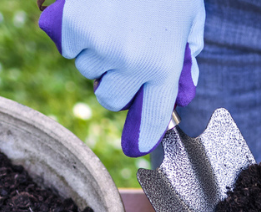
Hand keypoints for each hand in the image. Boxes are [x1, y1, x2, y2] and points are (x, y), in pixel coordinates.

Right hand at [39, 0, 203, 156]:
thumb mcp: (191, 21)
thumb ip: (187, 57)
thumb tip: (182, 90)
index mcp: (164, 65)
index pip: (153, 115)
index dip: (144, 134)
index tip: (137, 148)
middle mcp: (131, 63)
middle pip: (110, 98)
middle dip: (114, 81)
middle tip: (124, 52)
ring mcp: (99, 47)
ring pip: (86, 70)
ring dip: (95, 55)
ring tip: (112, 23)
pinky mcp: (72, 29)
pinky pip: (69, 48)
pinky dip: (76, 36)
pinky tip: (94, 13)